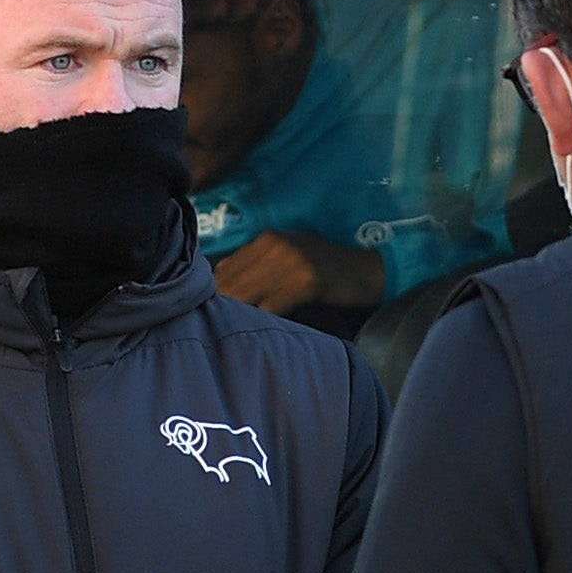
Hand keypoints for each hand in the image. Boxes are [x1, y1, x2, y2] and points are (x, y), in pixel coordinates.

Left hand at [213, 228, 385, 314]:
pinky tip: (255, 331)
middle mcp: (277, 246)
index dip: (214, 292)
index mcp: (268, 239)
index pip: (227, 267)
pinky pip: (273, 304)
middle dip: (220, 305)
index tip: (205, 311)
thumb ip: (257, 259)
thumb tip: (220, 269)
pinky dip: (261, 318)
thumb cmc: (326, 266)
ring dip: (236, 314)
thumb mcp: (290, 252)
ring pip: (249, 293)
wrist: (367, 270)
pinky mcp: (307, 281)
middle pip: (234, 281)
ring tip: (226, 333)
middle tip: (208, 328)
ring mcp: (292, 262)